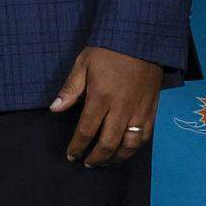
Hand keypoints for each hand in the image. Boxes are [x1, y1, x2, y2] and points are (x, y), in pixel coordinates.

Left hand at [50, 46, 162, 167]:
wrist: (140, 42)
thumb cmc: (107, 52)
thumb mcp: (83, 64)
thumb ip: (70, 89)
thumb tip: (54, 109)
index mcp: (101, 98)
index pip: (87, 130)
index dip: (78, 146)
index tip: (71, 155)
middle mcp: (121, 109)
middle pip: (108, 144)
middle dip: (96, 157)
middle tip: (87, 163)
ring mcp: (138, 112)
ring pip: (129, 146)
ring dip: (115, 158)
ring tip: (104, 162)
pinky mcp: (151, 112)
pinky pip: (144, 138)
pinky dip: (133, 149)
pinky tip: (125, 151)